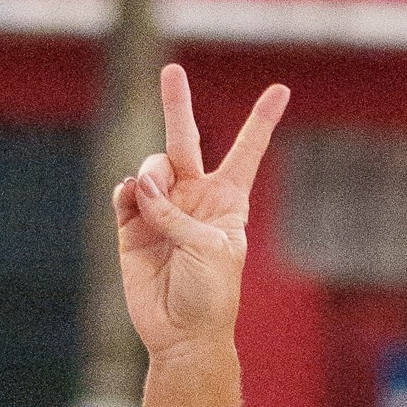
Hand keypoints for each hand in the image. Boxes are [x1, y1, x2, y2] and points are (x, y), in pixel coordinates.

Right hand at [114, 63, 289, 359]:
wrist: (181, 334)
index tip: (281, 89)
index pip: (247, 152)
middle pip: (184, 139)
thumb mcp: (209, 250)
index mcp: (228, 202)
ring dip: (151, 176)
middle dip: (176, 104)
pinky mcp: (131, 223)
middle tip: (172, 71)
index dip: (262, 121)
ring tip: (151, 200)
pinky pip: (125, 190)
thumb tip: (137, 188)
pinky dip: (128, 192)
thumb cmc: (210, 296)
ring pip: (151, 166)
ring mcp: (161, 208)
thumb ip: (175, 213)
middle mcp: (194, 197)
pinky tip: (134, 201)